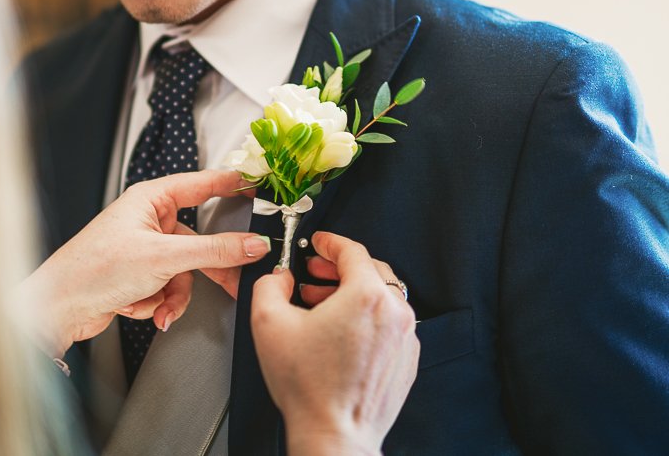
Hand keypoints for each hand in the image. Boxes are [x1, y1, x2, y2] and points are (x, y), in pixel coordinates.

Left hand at [20, 169, 269, 356]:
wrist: (58, 308)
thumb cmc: (92, 269)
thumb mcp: (163, 258)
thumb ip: (214, 251)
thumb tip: (250, 244)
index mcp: (150, 199)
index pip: (202, 184)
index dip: (233, 184)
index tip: (261, 187)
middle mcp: (147, 220)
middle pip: (198, 240)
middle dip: (207, 268)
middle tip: (233, 282)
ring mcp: (143, 249)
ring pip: (184, 271)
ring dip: (173, 295)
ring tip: (160, 307)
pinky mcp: (138, 275)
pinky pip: (167, 288)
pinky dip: (157, 302)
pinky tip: (140, 308)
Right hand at [251, 233, 418, 455]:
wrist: (334, 433)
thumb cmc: (309, 387)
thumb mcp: (268, 322)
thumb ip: (270, 284)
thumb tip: (280, 277)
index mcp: (366, 296)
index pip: (353, 250)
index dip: (330, 242)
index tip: (319, 242)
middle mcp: (393, 313)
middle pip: (371, 271)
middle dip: (340, 268)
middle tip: (317, 272)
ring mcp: (405, 338)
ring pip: (382, 298)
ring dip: (352, 293)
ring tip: (323, 304)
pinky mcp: (407, 359)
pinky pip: (389, 325)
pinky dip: (367, 319)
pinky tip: (341, 332)